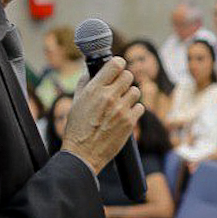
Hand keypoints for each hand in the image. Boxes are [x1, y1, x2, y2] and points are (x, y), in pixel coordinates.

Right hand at [61, 57, 142, 173]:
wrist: (83, 154)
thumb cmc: (77, 128)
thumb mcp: (76, 102)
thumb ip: (85, 83)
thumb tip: (92, 70)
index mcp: (94, 89)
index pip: (116, 64)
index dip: (119, 64)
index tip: (118, 68)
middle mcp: (109, 97)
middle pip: (129, 75)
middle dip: (124, 80)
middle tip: (119, 88)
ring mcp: (121, 109)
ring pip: (136, 91)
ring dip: (130, 95)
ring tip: (121, 103)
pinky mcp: (130, 122)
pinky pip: (140, 107)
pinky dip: (134, 110)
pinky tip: (125, 114)